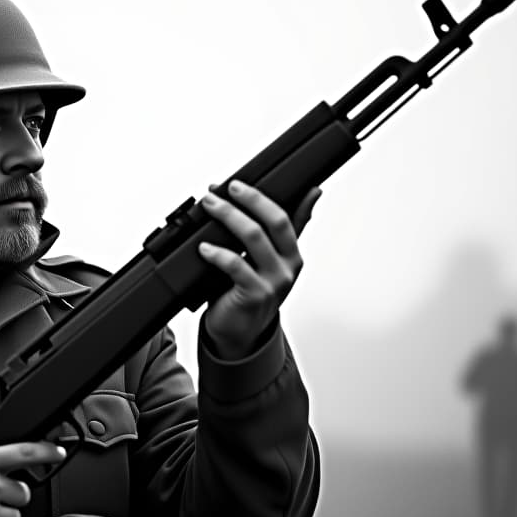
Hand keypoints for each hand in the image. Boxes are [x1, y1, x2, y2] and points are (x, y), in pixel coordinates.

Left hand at [197, 180, 321, 358]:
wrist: (239, 334)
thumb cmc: (250, 294)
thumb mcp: (271, 261)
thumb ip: (288, 230)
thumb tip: (313, 193)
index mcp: (292, 255)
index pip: (286, 215)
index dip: (261, 197)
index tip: (239, 182)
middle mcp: (288, 267)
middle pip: (274, 221)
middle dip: (248, 200)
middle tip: (224, 188)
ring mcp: (274, 281)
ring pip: (253, 238)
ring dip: (229, 217)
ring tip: (210, 206)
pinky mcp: (255, 294)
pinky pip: (236, 265)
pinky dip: (217, 253)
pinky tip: (203, 247)